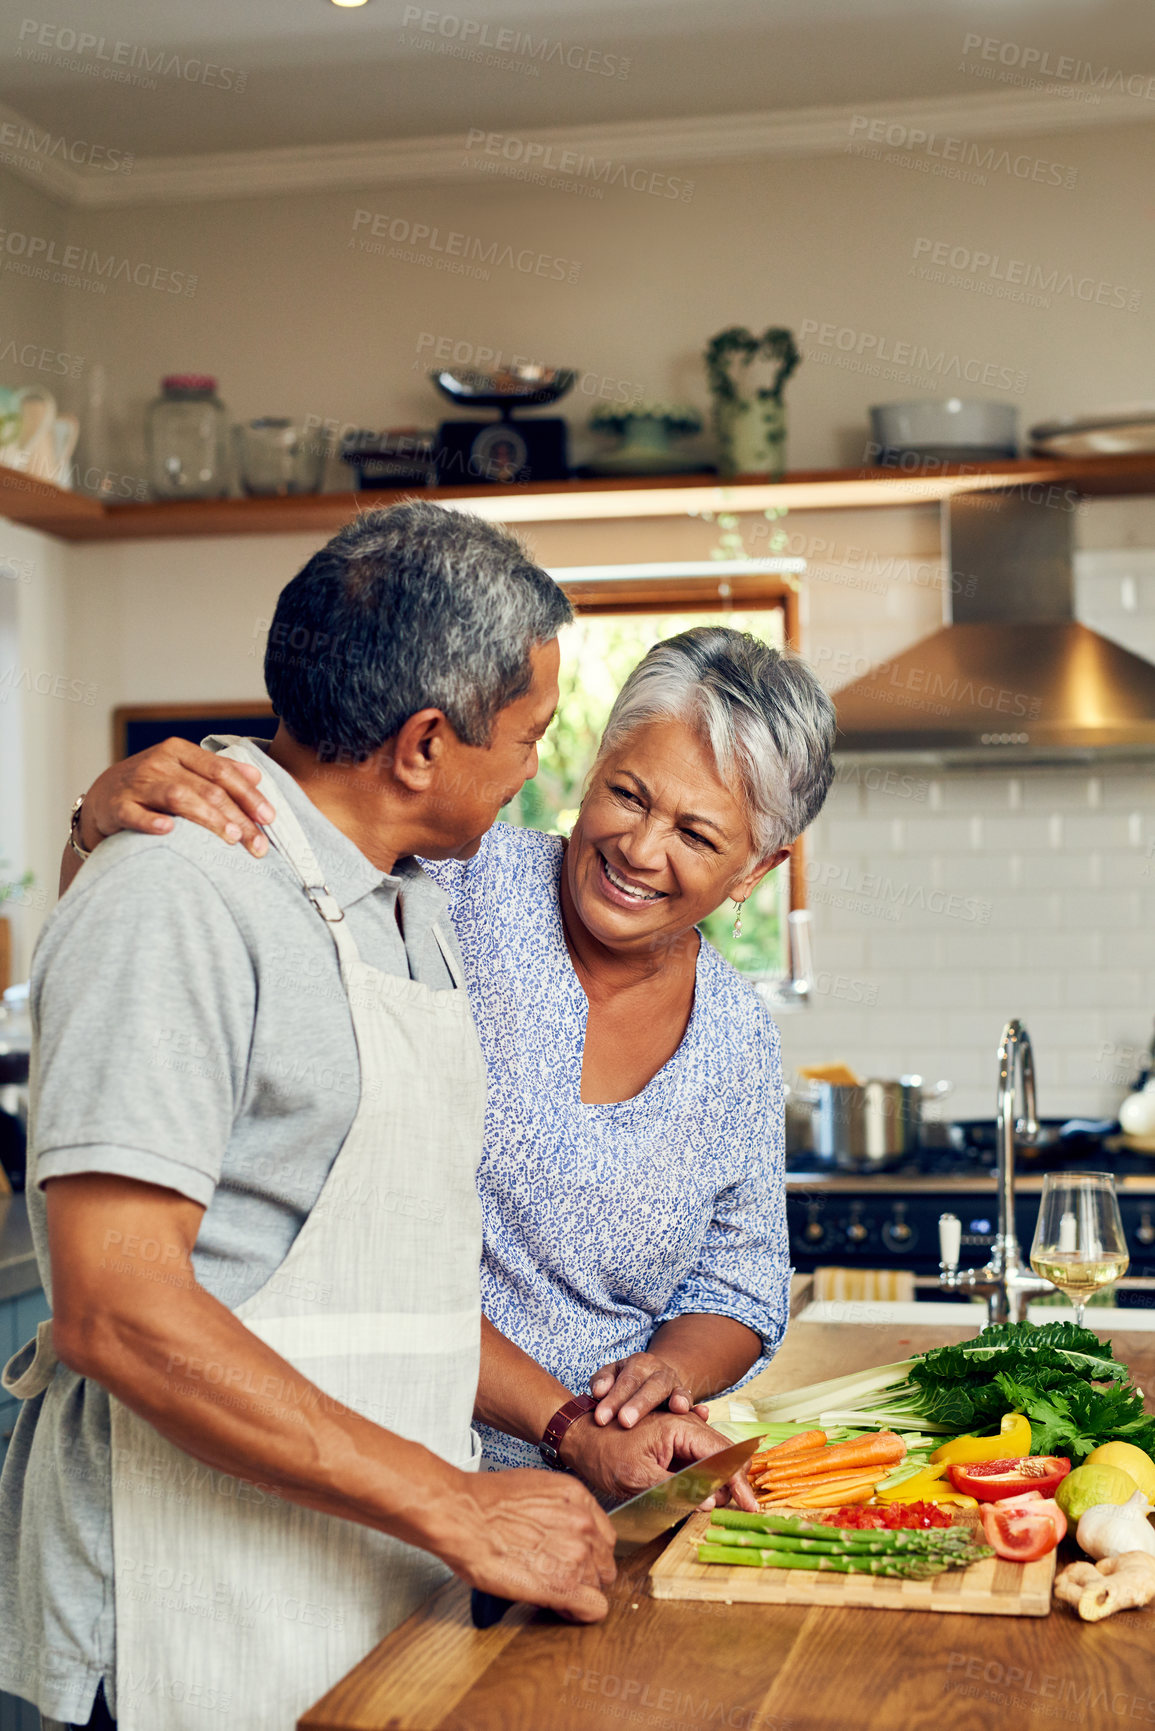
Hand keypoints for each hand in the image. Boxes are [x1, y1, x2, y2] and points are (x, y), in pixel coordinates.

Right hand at [79, 738, 274, 857]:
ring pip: (177, 797)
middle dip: (237, 817)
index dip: (248, 795)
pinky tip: (170, 830)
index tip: (270, 818)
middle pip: (207, 788)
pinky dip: (151, 822)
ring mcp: (136, 783)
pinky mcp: (115, 806)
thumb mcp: (183, 771)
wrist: (101, 797)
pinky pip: (134, 814)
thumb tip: (256, 776)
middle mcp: (159, 763)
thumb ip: (219, 772)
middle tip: (258, 844)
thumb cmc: (153, 786)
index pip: (222, 772)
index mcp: (179, 751)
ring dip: (208, 817)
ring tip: (232, 837)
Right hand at [434, 1468, 615, 1622]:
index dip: (588, 1553)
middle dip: (585, 1573)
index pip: (603, 1537)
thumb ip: (558, 1510)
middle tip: (558, 1577)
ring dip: (578, 1592)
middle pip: (604, 1563)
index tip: (575, 1561)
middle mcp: (584, 1525)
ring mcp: (577, 1556)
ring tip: (550, 1590)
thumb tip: (560, 1529)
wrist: (463, 1517)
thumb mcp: (534, 1490)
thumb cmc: (485, 1503)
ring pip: (599, 1587)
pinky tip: (561, 1609)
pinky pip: (594, 1609)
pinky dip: (579, 1613)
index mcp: (578, 1498)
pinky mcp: (564, 1586)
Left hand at [560, 1408, 758, 1511]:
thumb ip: (676, 1490)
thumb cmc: (603, 1454)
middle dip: (734, 1483)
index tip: (751, 1509)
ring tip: (713, 1505)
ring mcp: (680, 1434)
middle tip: (734, 1510)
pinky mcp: (673, 1444)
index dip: (740, 1483)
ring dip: (720, 1483)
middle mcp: (684, 1425)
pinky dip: (707, 1479)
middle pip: (725, 1454)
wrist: (579, 1438)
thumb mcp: (637, 1478)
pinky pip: (700, 1460)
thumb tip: (710, 1504)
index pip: (723, 1454)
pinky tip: (704, 1496)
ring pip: (715, 1458)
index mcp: (678, 1426)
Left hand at [590, 1352, 709, 1428]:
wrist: (653, 1380)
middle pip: (651, 1386)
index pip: (626, 1381)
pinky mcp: (687, 1401)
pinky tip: (702, 1414)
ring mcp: (676, 1386)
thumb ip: (602, 1381)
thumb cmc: (625, 1383)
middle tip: (625, 1421)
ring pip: (676, 1391)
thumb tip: (598, 1392)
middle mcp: (660, 1372)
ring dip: (677, 1399)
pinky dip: (698, 1409)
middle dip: (639, 1404)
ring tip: (677, 1408)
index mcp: (638, 1364)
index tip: (600, 1419)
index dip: (613, 1399)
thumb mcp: (611, 1376)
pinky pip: (695, 1404)